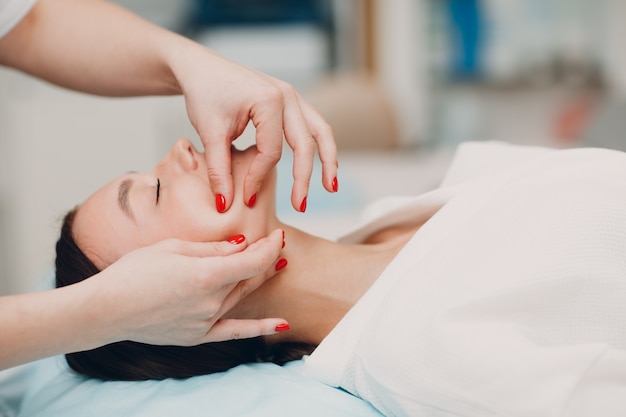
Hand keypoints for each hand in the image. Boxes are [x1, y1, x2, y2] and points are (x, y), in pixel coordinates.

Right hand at [92, 229, 286, 345]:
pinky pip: (236, 332)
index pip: (254, 260)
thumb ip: (212, 249)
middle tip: (276, 244)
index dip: (271, 246)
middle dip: (266, 258)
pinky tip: (282, 322)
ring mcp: (206, 322)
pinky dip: (260, 327)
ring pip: (241, 296)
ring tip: (275, 265)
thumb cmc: (133, 272)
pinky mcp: (198, 336)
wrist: (105, 309)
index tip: (278, 235)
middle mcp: (211, 302)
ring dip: (259, 279)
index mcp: (206, 275)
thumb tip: (241, 245)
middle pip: (250, 277)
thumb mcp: (173, 248)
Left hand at [172, 46, 337, 211]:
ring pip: (320, 131)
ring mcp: (293, 96)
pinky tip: (321, 166)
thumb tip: (226, 205)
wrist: (200, 68)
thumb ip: (219, 170)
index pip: (272, 151)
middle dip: (304, 178)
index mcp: (268, 100)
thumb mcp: (209, 133)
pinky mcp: (291, 100)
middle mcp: (287, 95)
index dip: (259, 177)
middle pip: (305, 144)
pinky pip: (313, 125)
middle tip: (300, 206)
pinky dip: (318, 146)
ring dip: (328, 160)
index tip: (246, 197)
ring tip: (330, 188)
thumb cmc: (204, 93)